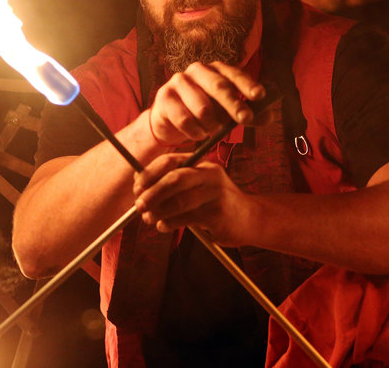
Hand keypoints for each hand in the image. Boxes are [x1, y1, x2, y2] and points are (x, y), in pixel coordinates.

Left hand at [133, 153, 254, 245]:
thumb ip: (175, 185)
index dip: (149, 174)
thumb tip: (140, 186)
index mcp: (201, 164)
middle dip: (152, 192)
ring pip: (179, 201)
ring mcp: (216, 194)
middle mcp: (210, 175)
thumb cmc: (217, 204)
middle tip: (139, 206)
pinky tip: (164, 226)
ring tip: (149, 219)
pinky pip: (187, 218)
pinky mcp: (218, 214)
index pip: (169, 161)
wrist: (251, 219)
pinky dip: (170, 223)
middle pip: (174, 179)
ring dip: (159, 211)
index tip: (137, 188)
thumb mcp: (199, 187)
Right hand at [146, 61, 264, 147]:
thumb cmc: (203, 113)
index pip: (234, 74)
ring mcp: (178, 81)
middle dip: (234, 104)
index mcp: (215, 69)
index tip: (260, 95)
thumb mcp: (226, 113)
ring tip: (213, 131)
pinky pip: (184, 119)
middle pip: (219, 86)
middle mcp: (197, 70)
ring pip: (202, 107)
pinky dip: (195, 132)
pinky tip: (199, 134)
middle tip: (245, 119)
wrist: (169, 120)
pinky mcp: (164, 97)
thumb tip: (269, 116)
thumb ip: (248, 115)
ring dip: (212, 125)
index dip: (247, 84)